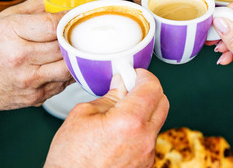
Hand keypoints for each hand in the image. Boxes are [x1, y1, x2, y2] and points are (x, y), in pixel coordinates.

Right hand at [0, 0, 71, 160]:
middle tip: (83, 28)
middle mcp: (19, 57)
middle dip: (75, 35)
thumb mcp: (4, 19)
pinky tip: (63, 63)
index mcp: (10, 32)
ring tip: (77, 46)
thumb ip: (36, 7)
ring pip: (69, 66)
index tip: (78, 14)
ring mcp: (29, 80)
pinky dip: (68, 72)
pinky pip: (63, 82)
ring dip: (76, 55)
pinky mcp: (36, 97)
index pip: (53, 24)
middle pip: (63, 44)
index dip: (70, 18)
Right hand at [45, 70, 168, 167]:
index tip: (132, 74)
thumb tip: (121, 83)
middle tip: (128, 89)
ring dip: (143, 112)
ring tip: (119, 115)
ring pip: (156, 122)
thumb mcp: (83, 115)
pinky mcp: (145, 166)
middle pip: (162, 102)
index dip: (142, 75)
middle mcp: (144, 140)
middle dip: (147, 91)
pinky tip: (119, 134)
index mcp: (129, 122)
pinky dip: (139, 131)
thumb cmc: (70, 158)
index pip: (152, 87)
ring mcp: (147, 156)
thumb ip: (109, 96)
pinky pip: (148, 140)